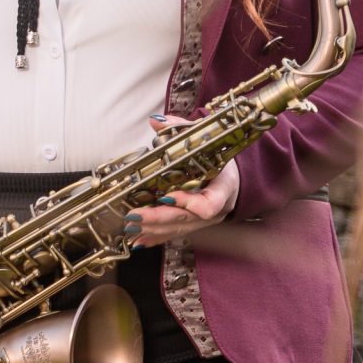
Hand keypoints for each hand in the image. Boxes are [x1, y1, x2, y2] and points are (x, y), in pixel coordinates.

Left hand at [131, 120, 239, 246]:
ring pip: (178, 229)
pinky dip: (155, 238)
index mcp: (223, 187)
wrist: (233, 177)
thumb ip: (182, 130)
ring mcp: (205, 221)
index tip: (168, 196)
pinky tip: (138, 241)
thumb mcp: (207, 141)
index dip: (189, 202)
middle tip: (134, 215)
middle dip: (158, 218)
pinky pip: (174, 235)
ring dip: (152, 230)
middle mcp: (216, 209)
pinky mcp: (194, 226)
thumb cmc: (218, 158)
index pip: (210, 203)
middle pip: (187, 219)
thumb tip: (157, 122)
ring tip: (130, 227)